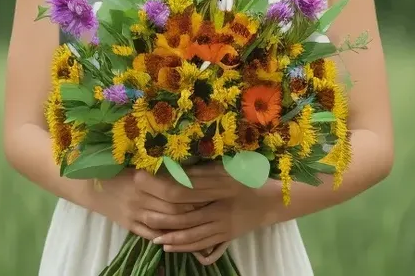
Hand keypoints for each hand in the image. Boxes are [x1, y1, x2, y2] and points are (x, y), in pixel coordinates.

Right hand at [91, 168, 196, 241]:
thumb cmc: (117, 170)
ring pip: (162, 223)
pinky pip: (149, 234)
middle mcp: (139, 198)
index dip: (190, 192)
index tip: (205, 190)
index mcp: (141, 180)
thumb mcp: (136, 165)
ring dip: (181, 224)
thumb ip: (156, 170)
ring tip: (197, 221)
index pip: (171, 189)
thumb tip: (184, 168)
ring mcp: (133, 214)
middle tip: (207, 207)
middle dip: (191, 209)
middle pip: (170, 208)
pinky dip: (164, 236)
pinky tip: (177, 236)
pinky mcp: (129, 225)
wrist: (91, 185)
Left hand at [151, 163, 274, 262]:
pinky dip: (184, 247)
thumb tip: (178, 168)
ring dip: (171, 237)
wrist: (273, 202)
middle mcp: (220, 210)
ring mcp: (223, 226)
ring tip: (152, 238)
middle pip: (185, 216)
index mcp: (219, 188)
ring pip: (192, 235)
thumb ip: (204, 171)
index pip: (185, 189)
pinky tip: (171, 246)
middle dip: (162, 217)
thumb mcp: (228, 169)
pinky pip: (202, 245)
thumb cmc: (249, 179)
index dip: (162, 185)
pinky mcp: (226, 236)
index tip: (144, 180)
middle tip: (142, 214)